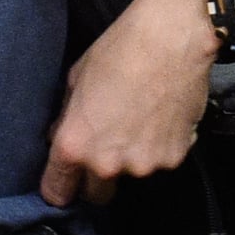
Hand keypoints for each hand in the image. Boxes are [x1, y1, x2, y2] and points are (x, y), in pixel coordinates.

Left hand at [42, 0, 219, 206]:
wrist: (172, 40)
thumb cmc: (120, 52)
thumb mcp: (75, 83)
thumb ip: (68, 119)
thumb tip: (64, 136)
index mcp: (75, 145)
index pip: (58, 189)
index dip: (60, 187)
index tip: (65, 184)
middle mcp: (108, 162)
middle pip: (99, 194)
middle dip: (98, 178)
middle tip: (108, 148)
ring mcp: (145, 163)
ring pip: (134, 173)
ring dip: (135, 157)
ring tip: (141, 122)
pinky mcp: (176, 156)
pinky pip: (162, 160)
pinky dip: (162, 146)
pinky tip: (162, 118)